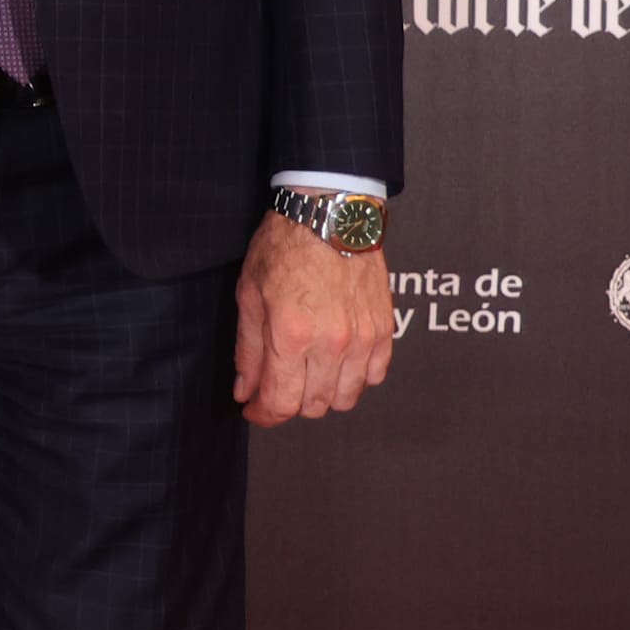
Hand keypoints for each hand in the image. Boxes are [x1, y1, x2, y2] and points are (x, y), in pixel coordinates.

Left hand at [232, 212, 394, 424]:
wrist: (330, 214)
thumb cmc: (284, 246)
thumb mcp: (249, 294)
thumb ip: (248, 350)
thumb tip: (245, 390)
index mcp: (291, 334)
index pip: (280, 401)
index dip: (264, 415)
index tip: (254, 411)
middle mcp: (332, 343)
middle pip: (313, 406)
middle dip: (289, 404)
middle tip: (275, 387)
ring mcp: (363, 339)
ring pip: (345, 398)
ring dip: (322, 396)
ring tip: (305, 376)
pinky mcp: (384, 331)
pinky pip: (374, 377)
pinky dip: (354, 379)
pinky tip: (336, 363)